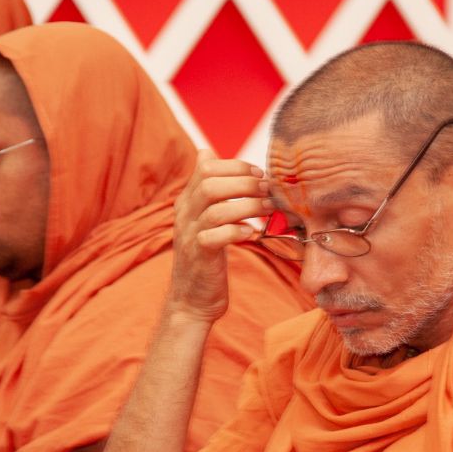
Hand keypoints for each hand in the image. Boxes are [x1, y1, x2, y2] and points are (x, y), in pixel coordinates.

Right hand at [167, 153, 268, 322]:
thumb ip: (206, 188)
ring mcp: (190, 235)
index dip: (236, 166)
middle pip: (209, 183)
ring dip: (248, 206)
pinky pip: (215, 237)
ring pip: (216, 209)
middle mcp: (184, 215)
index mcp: (187, 201)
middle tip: (267, 189)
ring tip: (268, 209)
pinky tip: (253, 233)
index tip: (259, 174)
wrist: (191, 299)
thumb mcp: (203, 217)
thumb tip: (205, 151)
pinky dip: (237, 231)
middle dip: (244, 182)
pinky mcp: (199, 256)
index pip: (205, 168)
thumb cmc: (205, 256)